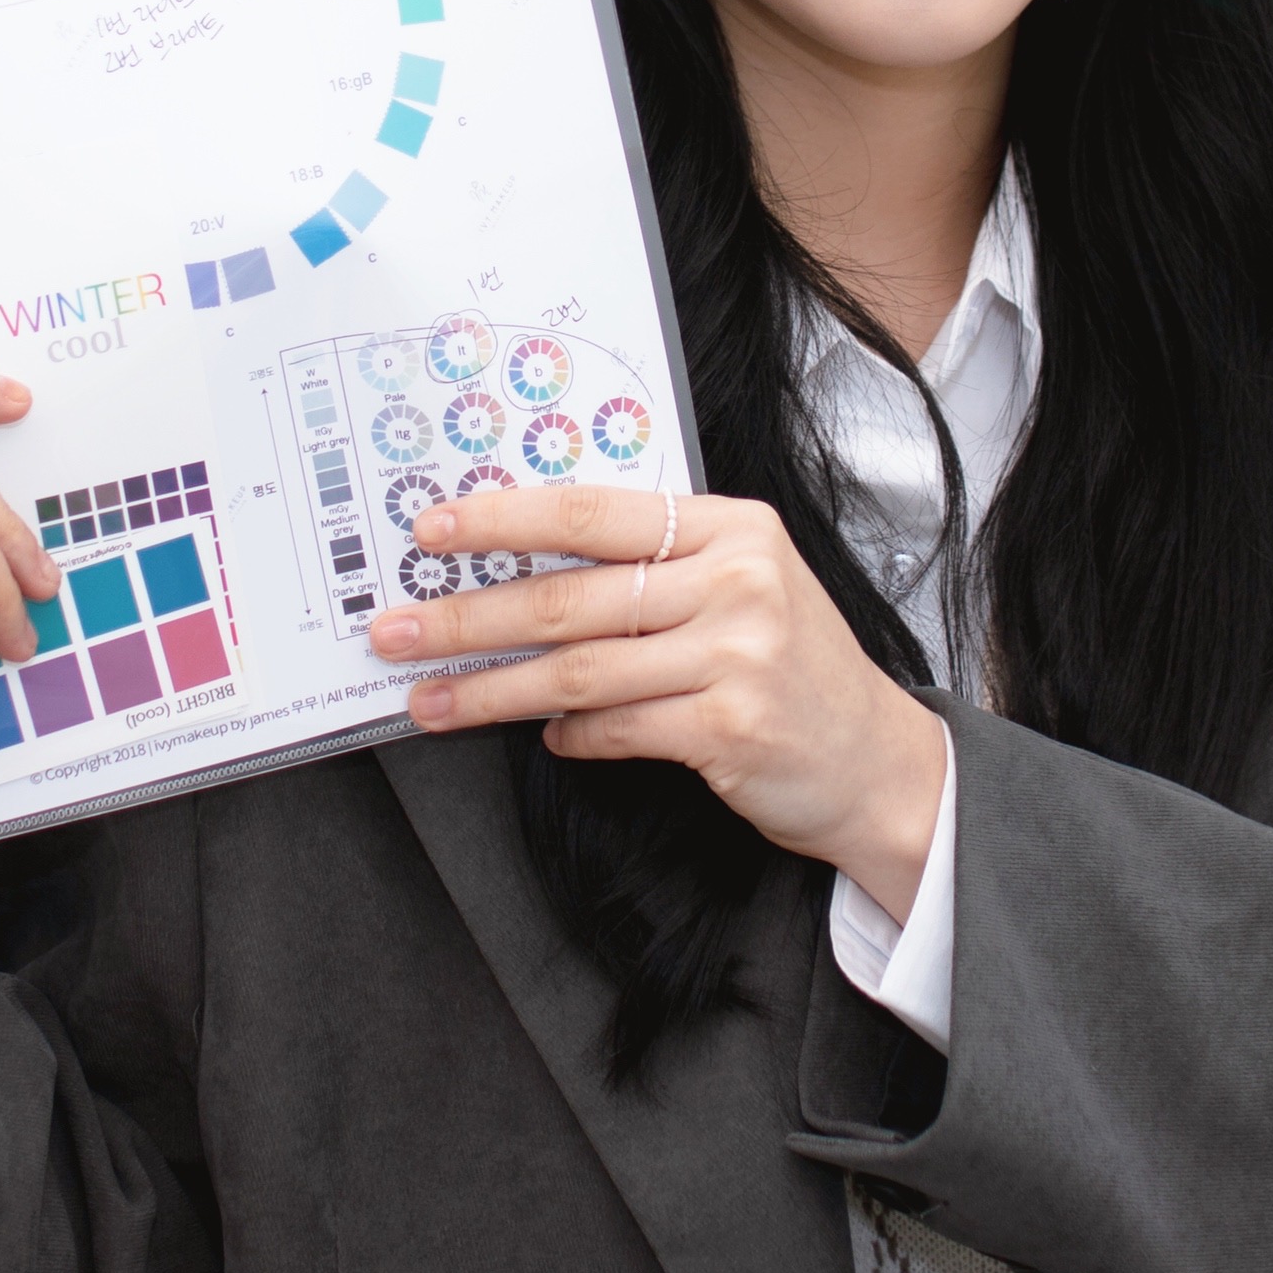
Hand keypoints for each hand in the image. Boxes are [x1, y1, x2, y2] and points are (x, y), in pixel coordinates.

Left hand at [361, 488, 946, 916]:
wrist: (878, 760)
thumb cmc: (792, 667)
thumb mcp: (741, 585)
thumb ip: (654, 566)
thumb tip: (520, 565)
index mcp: (729, 527)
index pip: (590, 512)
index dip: (500, 519)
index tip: (430, 532)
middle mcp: (735, 579)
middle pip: (568, 596)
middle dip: (466, 617)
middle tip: (394, 630)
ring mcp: (736, 653)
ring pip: (577, 669)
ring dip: (490, 689)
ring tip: (428, 699)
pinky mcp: (730, 724)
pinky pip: (614, 729)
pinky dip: (569, 736)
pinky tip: (545, 738)